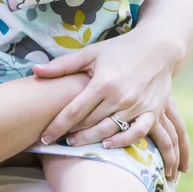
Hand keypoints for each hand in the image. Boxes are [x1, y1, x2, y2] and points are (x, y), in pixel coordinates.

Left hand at [34, 40, 189, 178]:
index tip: (44, 138)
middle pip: (90, 124)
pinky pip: (137, 133)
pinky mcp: (152, 111)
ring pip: (110, 130)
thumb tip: (34, 71)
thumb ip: (62, 65)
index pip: (74, 111)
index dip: (57, 126)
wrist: (158, 47)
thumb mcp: (91, 53)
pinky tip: (107, 144)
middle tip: (58, 141)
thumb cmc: (120, 49)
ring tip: (76, 143)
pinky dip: (122, 141)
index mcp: (103, 82)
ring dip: (91, 140)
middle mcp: (120, 97)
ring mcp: (137, 106)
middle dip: (72, 134)